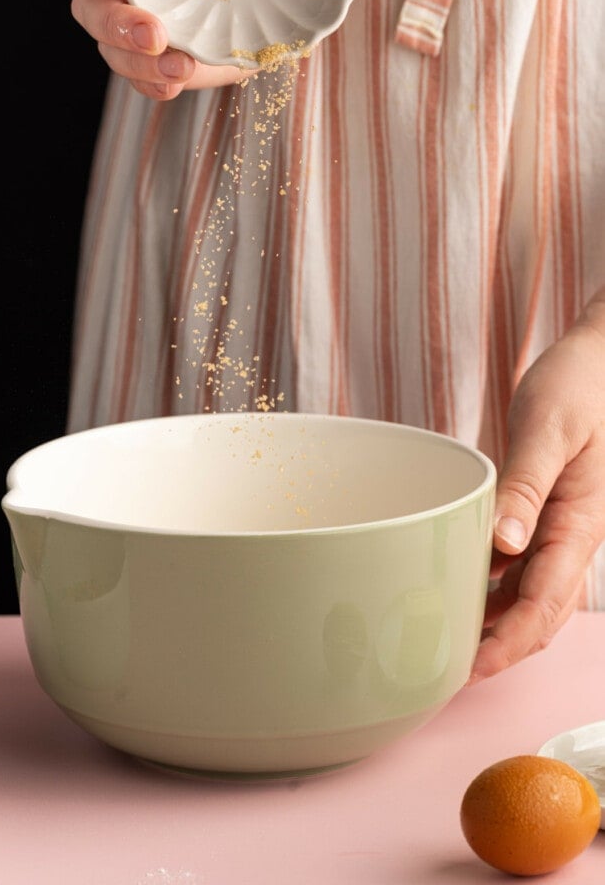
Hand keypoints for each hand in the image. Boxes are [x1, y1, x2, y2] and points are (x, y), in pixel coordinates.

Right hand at [70, 0, 381, 99]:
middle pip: (94, 8)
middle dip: (119, 24)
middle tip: (156, 34)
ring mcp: (140, 31)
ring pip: (113, 53)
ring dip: (141, 68)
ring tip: (181, 71)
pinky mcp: (158, 65)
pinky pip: (143, 82)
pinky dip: (156, 86)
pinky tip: (178, 84)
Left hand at [469, 287, 604, 683]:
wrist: (596, 360)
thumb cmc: (578, 386)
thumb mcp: (549, 428)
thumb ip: (527, 486)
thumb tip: (505, 546)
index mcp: (578, 525)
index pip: (545, 602)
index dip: (508, 642)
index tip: (469, 669)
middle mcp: (570, 538)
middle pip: (537, 614)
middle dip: (497, 649)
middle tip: (442, 671)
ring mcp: (557, 530)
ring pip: (528, 597)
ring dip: (492, 625)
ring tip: (442, 642)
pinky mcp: (540, 516)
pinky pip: (517, 568)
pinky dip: (490, 589)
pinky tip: (456, 592)